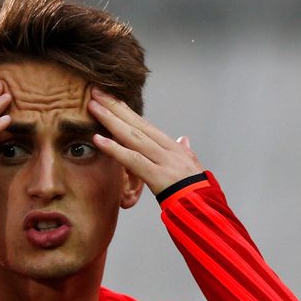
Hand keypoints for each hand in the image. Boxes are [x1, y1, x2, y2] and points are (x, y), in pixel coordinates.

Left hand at [87, 88, 203, 194]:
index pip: (143, 123)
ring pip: (132, 136)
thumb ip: (185, 152)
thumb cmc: (198, 190)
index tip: (108, 97)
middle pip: (136, 124)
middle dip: (114, 107)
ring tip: (93, 107)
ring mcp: (163, 161)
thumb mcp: (192, 166)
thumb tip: (183, 140)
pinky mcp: (158, 177)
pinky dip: (114, 149)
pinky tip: (98, 139)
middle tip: (95, 93)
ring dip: (110, 120)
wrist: (207, 208)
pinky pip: (132, 161)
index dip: (125, 110)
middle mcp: (167, 149)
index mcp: (171, 146)